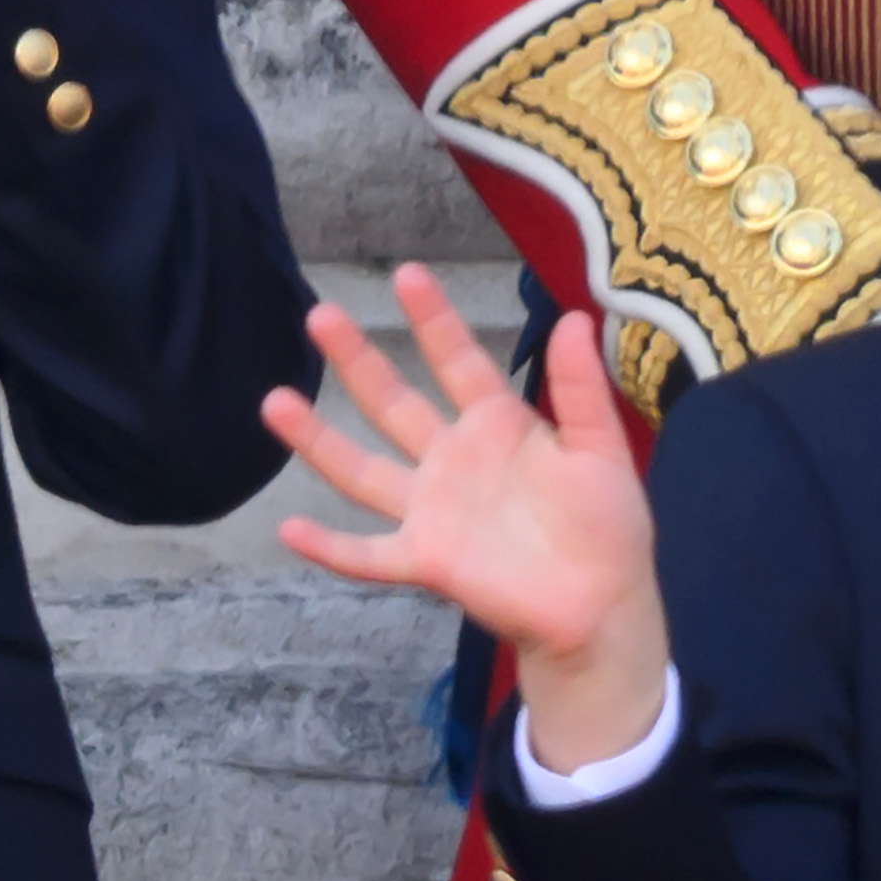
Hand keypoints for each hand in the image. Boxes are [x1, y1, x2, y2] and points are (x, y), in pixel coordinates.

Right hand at [273, 271, 673, 773]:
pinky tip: (287, 529)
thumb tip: (576, 317)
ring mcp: (433, 512)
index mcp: (498, 426)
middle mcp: (453, 461)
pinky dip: (328, 547)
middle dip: (357, 361)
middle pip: (394, 403)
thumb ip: (581, 388)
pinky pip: (367, 555)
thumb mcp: (600, 448)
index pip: (458, 361)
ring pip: (362, 471)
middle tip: (319, 315)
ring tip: (273, 401)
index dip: (433, 319)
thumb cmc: (607, 526)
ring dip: (318, 439)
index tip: (406, 274)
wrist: (601, 606)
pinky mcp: (426, 561)